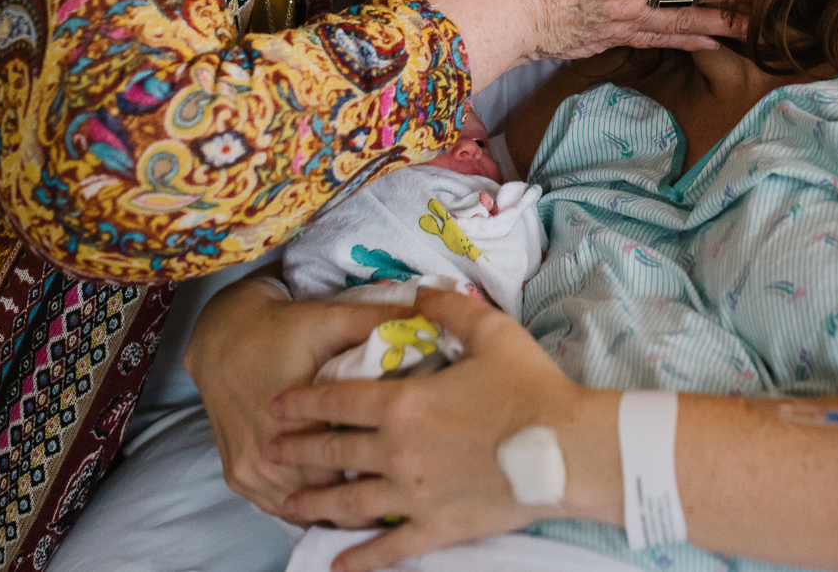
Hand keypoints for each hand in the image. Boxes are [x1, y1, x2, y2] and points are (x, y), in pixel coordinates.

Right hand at [185, 278, 417, 514]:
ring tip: (369, 497)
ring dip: (332, 505)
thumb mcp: (331, 318)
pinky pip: (277, 507)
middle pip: (329, 498)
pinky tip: (329, 498)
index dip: (384, 469)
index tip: (411, 465)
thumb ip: (378, 322)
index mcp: (296, 419)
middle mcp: (268, 454)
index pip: (351, 468)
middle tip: (399, 486)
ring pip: (303, 509)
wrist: (221, 338)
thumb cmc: (280, 329)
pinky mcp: (238, 477)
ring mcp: (251, 471)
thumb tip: (426, 320)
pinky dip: (304, 504)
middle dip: (365, 494)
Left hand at [269, 289, 618, 571]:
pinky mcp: (437, 527)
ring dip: (314, 505)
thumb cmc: (530, 387)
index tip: (276, 405)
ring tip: (289, 508)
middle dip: (297, 452)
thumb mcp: (490, 332)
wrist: (568, 449)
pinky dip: (361, 558)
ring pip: (349, 502)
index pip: (337, 400)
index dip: (303, 401)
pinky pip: (390, 547)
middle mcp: (396, 451)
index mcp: (403, 403)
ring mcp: (413, 494)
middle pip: (333, 451)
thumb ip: (446, 308)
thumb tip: (418, 292)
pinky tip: (337, 565)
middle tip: (270, 453)